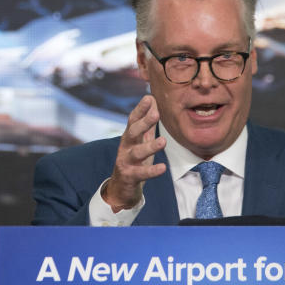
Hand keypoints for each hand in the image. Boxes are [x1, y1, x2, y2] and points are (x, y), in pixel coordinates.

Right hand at [101, 95, 166, 211]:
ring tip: (163, 141)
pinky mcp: (129, 176)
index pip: (133, 120)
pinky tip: (162, 168)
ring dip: (150, 146)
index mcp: (129, 137)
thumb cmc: (134, 160)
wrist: (121, 187)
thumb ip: (147, 123)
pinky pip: (141, 173)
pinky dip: (152, 171)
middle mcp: (126, 147)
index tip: (149, 97)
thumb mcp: (140, 141)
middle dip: (143, 122)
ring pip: (137, 153)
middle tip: (156, 114)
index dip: (140, 109)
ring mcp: (126, 161)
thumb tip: (152, 100)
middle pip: (133, 132)